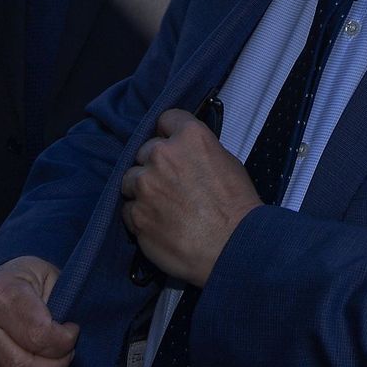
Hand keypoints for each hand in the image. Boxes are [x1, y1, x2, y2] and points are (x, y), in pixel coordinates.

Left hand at [120, 108, 262, 287]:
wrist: (232, 248)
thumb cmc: (237, 209)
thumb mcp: (228, 163)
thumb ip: (199, 151)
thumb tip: (186, 153)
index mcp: (190, 137)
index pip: (166, 119)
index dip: (169, 133)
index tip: (170, 144)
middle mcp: (162, 155)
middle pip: (145, 150)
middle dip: (155, 165)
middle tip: (172, 184)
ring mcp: (145, 185)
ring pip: (130, 179)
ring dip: (142, 189)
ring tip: (164, 206)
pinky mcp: (135, 214)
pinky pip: (128, 209)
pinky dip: (140, 215)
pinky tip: (160, 223)